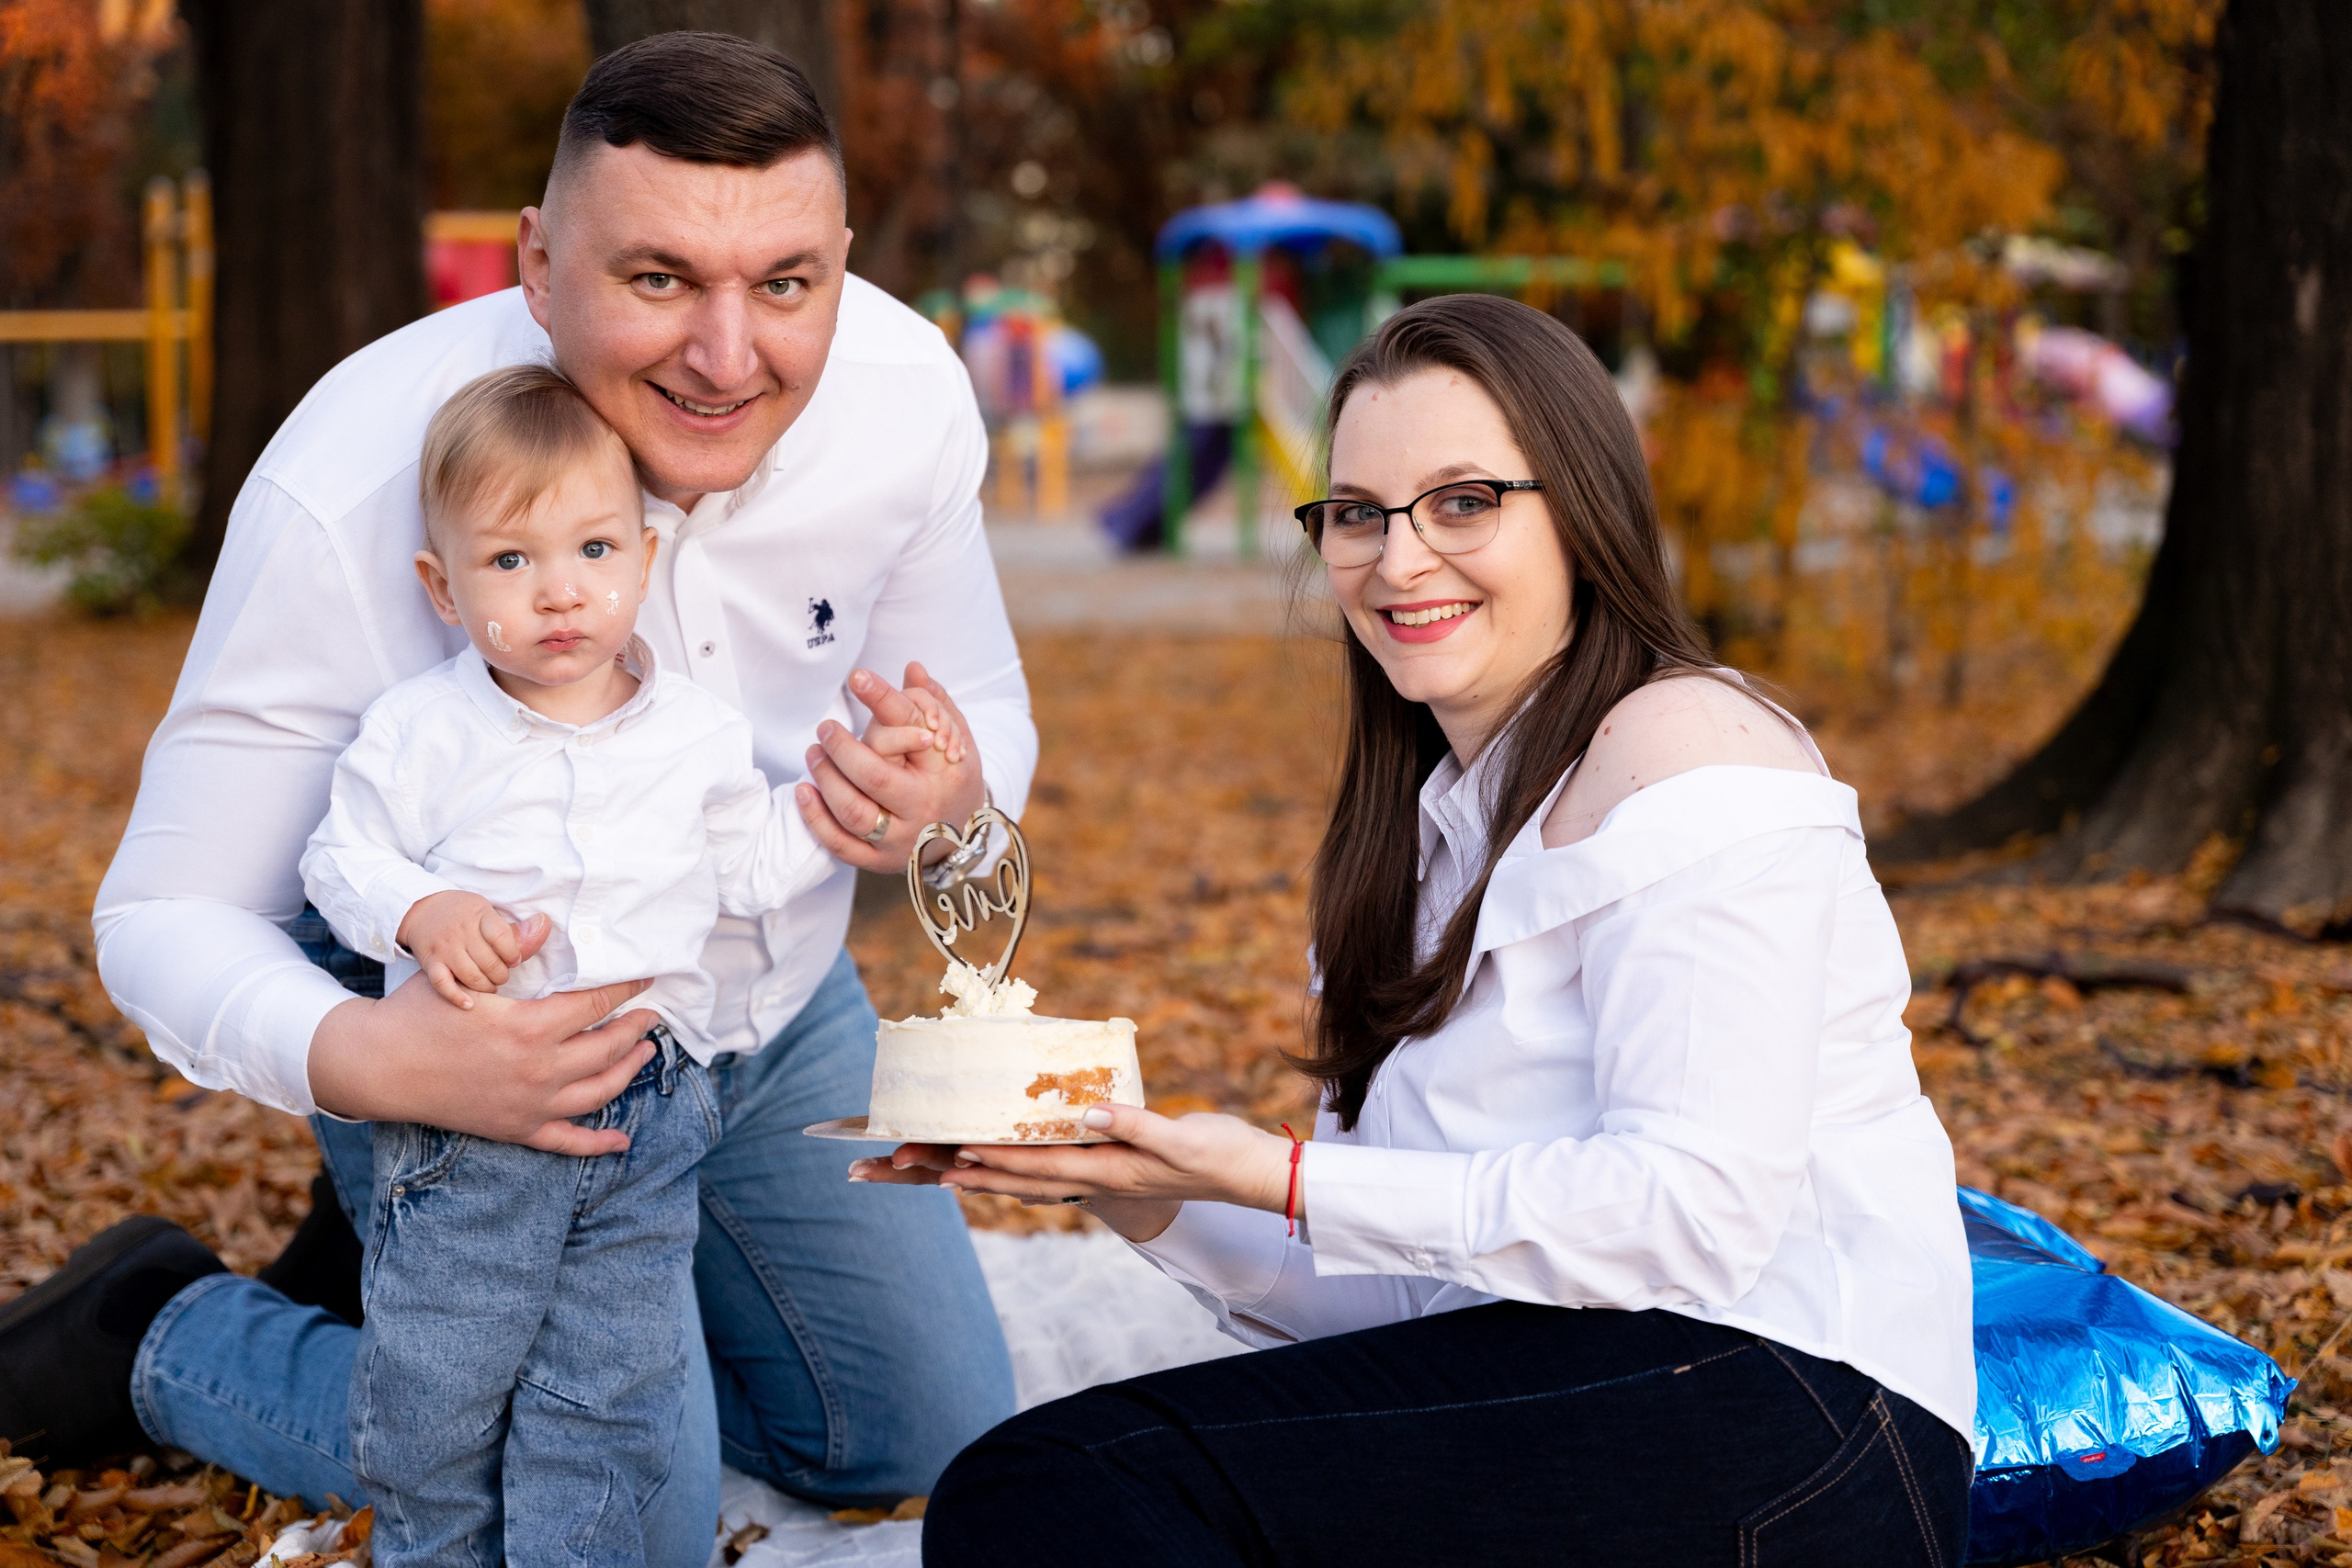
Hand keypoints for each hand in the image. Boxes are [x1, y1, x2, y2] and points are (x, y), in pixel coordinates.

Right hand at [309, 926, 661, 1154]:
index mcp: (530, 1028)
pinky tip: (622, 1142)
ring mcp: (530, 1104)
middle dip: (635, 1028)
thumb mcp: (467, 977)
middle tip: (651, 1015)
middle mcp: (539, 1070)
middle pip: (606, 1047)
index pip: (595, 1004)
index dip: (626, 990)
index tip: (646, 980)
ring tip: (645, 1053)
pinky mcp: (516, 1129)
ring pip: (599, 1091)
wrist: (378, 1066)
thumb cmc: (418, 1014)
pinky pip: (568, 1142)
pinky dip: (598, 1143)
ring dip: (628, 1071)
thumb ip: (513, 952)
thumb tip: (544, 922)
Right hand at [398, 891, 533, 1008]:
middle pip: (488, 961)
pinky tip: (470, 1004)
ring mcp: (444, 948)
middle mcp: (460, 931)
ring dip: (486, 986)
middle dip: (501, 974)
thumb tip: (544, 924)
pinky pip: (442, 983)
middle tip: (502, 976)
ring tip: (490, 986)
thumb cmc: (465, 915)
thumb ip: (514, 929)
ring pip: (470, 975)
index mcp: (479, 915)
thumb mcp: (488, 913)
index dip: (513, 954)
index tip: (514, 960)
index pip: (501, 937)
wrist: (422, 910)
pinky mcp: (430, 962)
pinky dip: (456, 996)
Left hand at [794, 663, 987, 871]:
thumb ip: (933, 703)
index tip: (858, 677)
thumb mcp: (956, 737)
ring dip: (825, 779)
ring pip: (853, 812)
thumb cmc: (951, 777)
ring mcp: (900, 839)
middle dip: (842, 748)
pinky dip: (816, 819)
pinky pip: (840, 845)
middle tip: (825, 728)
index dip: (884, 700)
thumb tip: (912, 668)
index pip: (912, 730)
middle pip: (875, 777)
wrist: (963, 837)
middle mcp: (923, 808)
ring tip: (814, 753)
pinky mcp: (878, 861)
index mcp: (946, 772)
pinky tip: (804, 791)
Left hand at [848, 1104, 1299, 1244]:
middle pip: (1015, 1179)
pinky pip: (1049, 1171)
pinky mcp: (1108, 1166)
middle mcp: (1094, 1179)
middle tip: (908, 1164)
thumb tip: (1089, 1113)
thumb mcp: (1180, 1139)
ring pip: (1026, 1180)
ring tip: (932, 1169)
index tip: (947, 1154)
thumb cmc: (1218, 1156)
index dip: (991, 1161)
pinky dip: (1014, 1169)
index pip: (1036, 1167)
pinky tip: (996, 1161)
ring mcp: (1099, 1176)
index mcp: (1107, 1171)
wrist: (1249, 1174)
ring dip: (979, 1176)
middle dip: (963, 1173)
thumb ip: (1136, 1124)